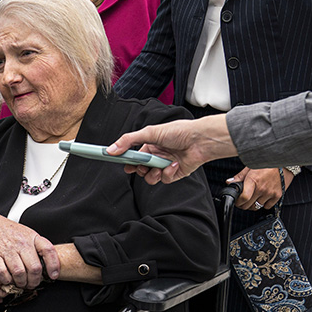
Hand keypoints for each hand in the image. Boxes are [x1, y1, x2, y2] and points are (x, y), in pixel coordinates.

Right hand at [0, 211, 58, 288]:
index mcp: (31, 237)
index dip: (54, 265)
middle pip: (34, 268)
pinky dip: (6, 280)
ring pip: (19, 273)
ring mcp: (7, 249)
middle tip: (31, 284)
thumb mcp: (26, 234)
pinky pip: (2, 273)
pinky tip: (7, 279)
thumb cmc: (8, 231)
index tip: (53, 275)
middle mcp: (21, 243)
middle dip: (34, 281)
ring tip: (20, 283)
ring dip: (21, 283)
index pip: (48, 250)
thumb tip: (49, 264)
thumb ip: (37, 247)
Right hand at [106, 117, 237, 184]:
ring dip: (152, 173)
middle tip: (139, 166)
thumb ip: (129, 141)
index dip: (126, 160)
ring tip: (158, 166)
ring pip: (150, 177)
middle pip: (140, 169)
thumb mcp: (150, 132)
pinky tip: (174, 164)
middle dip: (138, 169)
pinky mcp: (174, 174)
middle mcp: (157, 155)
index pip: (133, 155)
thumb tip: (111, 149)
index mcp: (150, 144)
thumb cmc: (179, 131)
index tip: (120, 162)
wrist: (200, 140)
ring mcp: (165, 165)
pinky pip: (164, 179)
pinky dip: (167, 173)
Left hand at [228, 167, 286, 210]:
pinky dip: (264, 204)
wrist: (284, 162)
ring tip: (252, 199)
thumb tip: (229, 182)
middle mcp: (262, 188)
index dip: (238, 202)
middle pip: (248, 205)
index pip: (243, 198)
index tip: (237, 201)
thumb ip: (240, 176)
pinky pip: (267, 206)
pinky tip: (262, 198)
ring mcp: (270, 193)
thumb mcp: (251, 166)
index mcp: (253, 180)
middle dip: (243, 204)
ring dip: (253, 205)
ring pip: (257, 207)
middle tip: (243, 201)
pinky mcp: (278, 195)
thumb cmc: (267, 163)